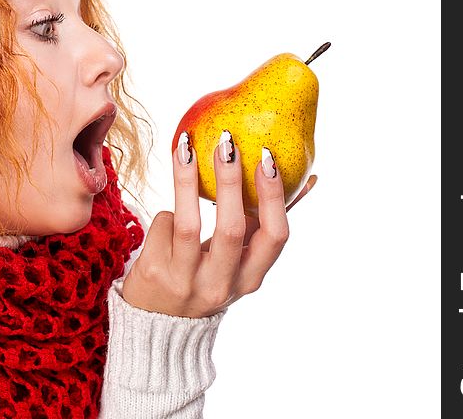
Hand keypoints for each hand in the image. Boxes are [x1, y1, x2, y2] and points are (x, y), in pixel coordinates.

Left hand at [121, 134, 315, 317]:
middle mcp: (220, 284)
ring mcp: (185, 281)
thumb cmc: (207, 275)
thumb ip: (264, 224)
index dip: (274, 197)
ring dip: (187, 180)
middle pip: (231, 229)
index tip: (267, 158)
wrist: (157, 322)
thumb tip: (309, 179)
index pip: (275, 237)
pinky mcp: (153, 272)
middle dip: (230, 181)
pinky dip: (165, 215)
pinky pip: (161, 225)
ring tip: (185, 147)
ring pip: (188, 223)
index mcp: (250, 278)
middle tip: (226, 142)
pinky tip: (167, 220)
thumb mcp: (240, 260)